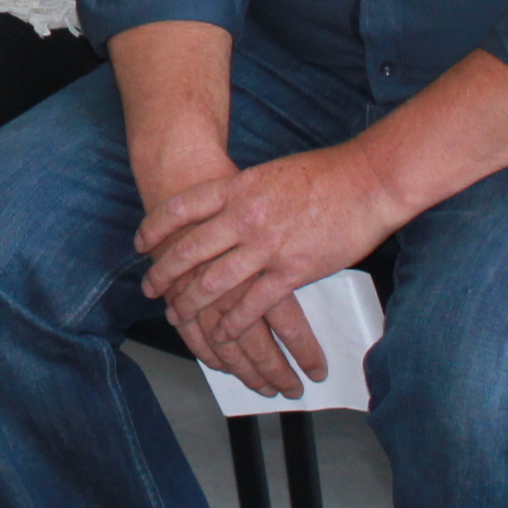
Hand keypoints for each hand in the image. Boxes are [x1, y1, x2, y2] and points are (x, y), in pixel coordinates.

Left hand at [134, 145, 395, 396]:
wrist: (367, 182)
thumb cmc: (323, 174)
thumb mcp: (268, 175)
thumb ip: (242, 194)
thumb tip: (222, 211)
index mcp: (236, 187)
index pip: (181, 208)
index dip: (155, 228)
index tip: (140, 244)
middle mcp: (243, 216)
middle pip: (190, 250)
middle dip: (164, 273)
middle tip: (150, 288)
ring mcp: (266, 246)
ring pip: (214, 282)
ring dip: (191, 304)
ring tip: (177, 316)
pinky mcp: (292, 271)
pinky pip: (253, 304)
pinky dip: (233, 322)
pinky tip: (222, 333)